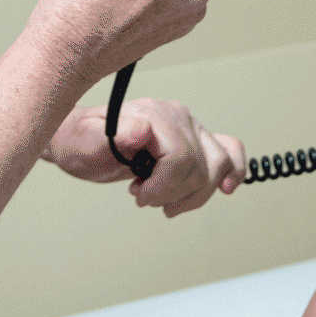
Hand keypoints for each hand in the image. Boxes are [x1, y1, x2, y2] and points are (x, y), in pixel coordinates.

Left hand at [45, 98, 245, 215]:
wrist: (83, 142)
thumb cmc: (81, 142)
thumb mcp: (83, 143)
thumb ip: (108, 136)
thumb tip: (139, 132)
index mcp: (153, 115)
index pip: (179, 156)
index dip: (163, 185)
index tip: (140, 197)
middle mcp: (177, 117)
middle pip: (199, 167)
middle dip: (171, 193)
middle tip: (143, 197)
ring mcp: (190, 128)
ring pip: (218, 166)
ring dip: (194, 195)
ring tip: (164, 201)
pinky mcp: (195, 141)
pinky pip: (229, 151)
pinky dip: (234, 171)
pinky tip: (225, 189)